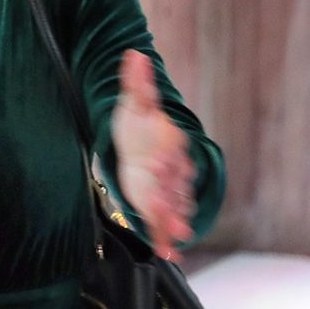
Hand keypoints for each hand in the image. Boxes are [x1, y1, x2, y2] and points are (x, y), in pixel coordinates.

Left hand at [111, 49, 195, 261]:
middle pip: (175, 187)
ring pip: (175, 208)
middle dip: (174, 201)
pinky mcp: (159, 207)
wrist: (146, 145)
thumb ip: (136, 81)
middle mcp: (172, 170)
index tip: (161, 168)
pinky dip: (168, 240)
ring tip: (176, 239)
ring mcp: (168, 191)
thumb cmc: (140, 125)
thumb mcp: (136, 102)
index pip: (170, 157)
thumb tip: (133, 53)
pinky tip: (170, 255)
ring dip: (175, 223)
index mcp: (168, 146)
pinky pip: (166, 224)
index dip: (167, 165)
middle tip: (176, 217)